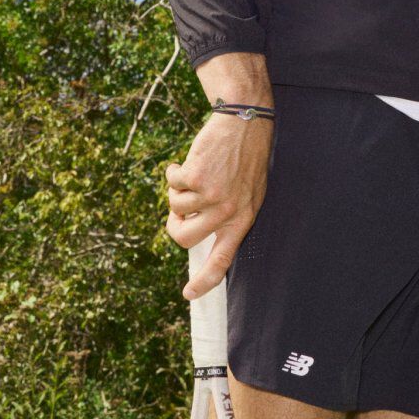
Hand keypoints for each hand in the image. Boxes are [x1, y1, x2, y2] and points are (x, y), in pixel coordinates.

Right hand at [166, 112, 273, 298]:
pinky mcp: (197, 178)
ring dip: (177, 190)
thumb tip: (196, 236)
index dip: (204, 280)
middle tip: (178, 210)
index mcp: (242, 221)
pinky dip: (173, 172)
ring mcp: (212, 196)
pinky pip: (171, 184)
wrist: (244, 123)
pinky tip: (187, 162)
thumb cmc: (244, 160)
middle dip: (174, 224)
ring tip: (194, 174)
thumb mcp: (246, 193)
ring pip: (175, 207)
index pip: (222, 260)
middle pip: (184, 238)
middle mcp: (228, 213)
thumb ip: (226, 216)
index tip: (188, 295)